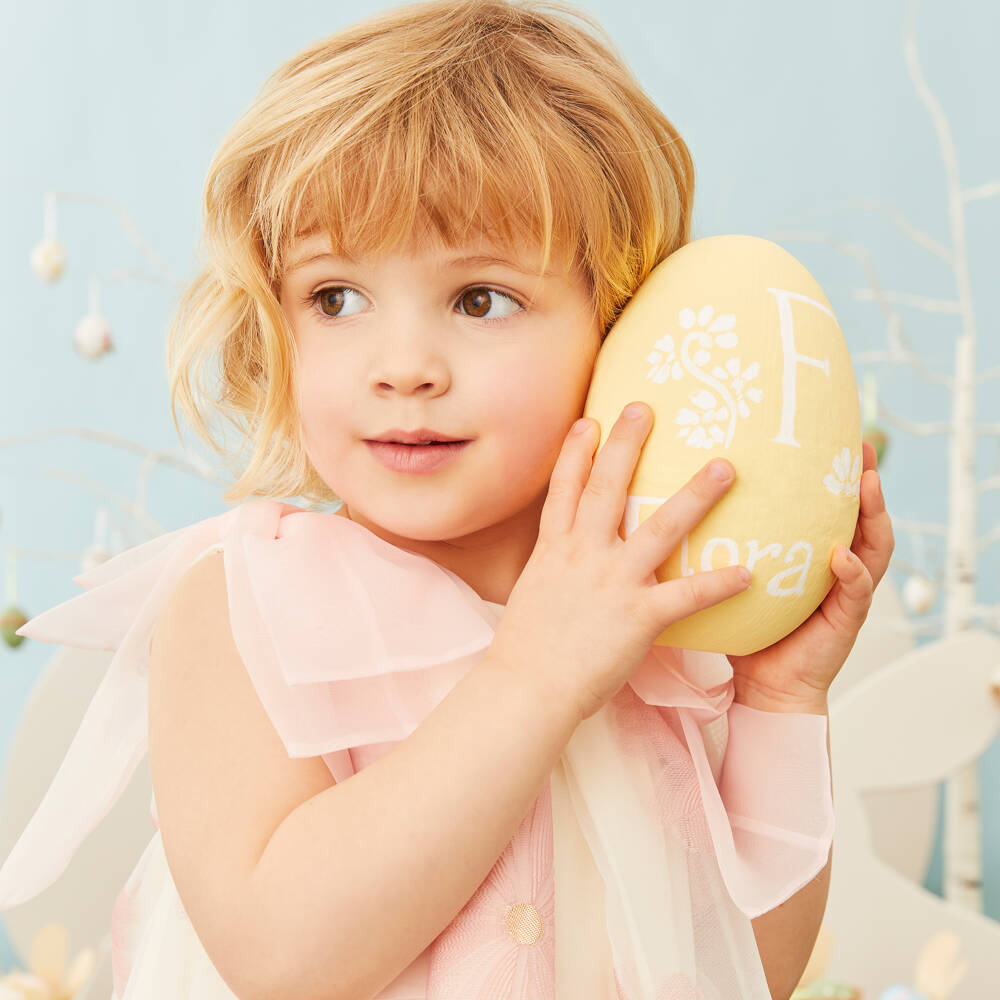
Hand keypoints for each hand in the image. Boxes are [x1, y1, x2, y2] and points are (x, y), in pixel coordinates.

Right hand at [489, 401, 751, 722]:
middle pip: (607, 487)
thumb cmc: (528, 652)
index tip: (589, 421)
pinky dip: (718, 583)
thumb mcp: (533, 596)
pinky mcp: (637, 616)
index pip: (564, 489)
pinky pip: (687, 595)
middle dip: (626, 444)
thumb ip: (553, 573)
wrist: (526, 688)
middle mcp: (582, 554)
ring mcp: (612, 581)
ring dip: (695, 495)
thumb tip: (562, 565)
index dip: (575, 451)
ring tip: (724, 467)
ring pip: (660, 527)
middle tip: (646, 407)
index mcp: (554, 550)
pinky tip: (747, 572)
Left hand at [726, 440, 894, 711]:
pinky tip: (841, 556)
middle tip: (861, 447)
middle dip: (866, 481)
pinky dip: (853, 572)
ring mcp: (845, 592)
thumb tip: (680, 494)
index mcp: (811, 553)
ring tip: (867, 485)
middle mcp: (835, 567)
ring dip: (875, 515)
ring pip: (873, 547)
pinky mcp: (845, 621)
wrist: (762, 685)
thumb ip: (726, 541)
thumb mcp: (735, 575)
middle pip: (861, 516)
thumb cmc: (746, 628)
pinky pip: (856, 592)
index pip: (829, 506)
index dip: (833, 473)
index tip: (832, 434)